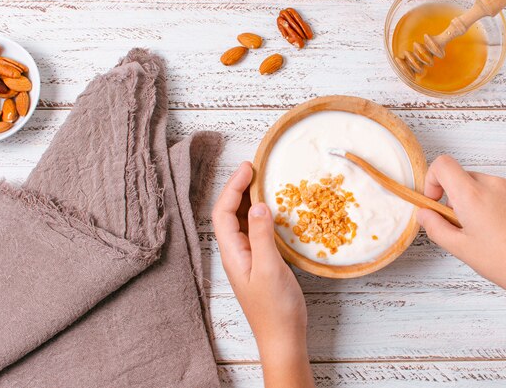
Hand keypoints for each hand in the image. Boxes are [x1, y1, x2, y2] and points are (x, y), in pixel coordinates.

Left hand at [212, 161, 314, 387]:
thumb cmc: (275, 308)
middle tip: (256, 169)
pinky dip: (262, 215)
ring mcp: (248, 257)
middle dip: (239, 188)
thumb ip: (262, 235)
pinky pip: (256, 231)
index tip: (249, 168)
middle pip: (230, 213)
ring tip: (265, 182)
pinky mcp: (261, 262)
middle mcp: (236, 252)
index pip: (222, 212)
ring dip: (251, 200)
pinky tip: (275, 210)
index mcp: (232, 253)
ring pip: (243, 221)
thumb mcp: (270, 269)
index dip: (232, 187)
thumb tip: (257, 204)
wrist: (283, 337)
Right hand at [416, 155, 505, 386]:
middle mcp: (495, 184)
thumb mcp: (460, 249)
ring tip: (495, 231)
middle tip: (467, 225)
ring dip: (485, 200)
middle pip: (467, 178)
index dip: (433, 179)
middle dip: (460, 196)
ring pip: (491, 185)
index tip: (437, 199)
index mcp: (472, 196)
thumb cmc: (504, 264)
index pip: (443, 164)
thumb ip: (434, 226)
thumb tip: (423, 212)